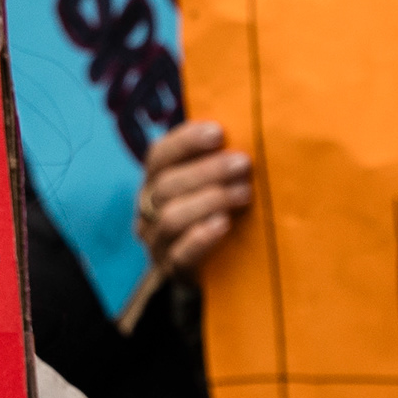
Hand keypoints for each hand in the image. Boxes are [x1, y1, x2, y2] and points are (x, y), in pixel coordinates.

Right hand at [132, 120, 251, 281]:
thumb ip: (217, 160)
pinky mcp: (172, 270)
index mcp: (155, 182)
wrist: (214, 271)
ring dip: (209, 200)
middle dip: (207, 170)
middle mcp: (148, 209)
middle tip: (244, 163)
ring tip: (244, 193)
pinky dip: (201, 237)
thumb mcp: (212, 184)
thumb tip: (249, 126)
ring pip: (171, 217)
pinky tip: (224, 224)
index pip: (159, 155)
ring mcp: (156, 241)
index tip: (219, 132)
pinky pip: (180, 254)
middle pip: (167, 185)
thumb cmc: (217, 214)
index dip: (186, 141)